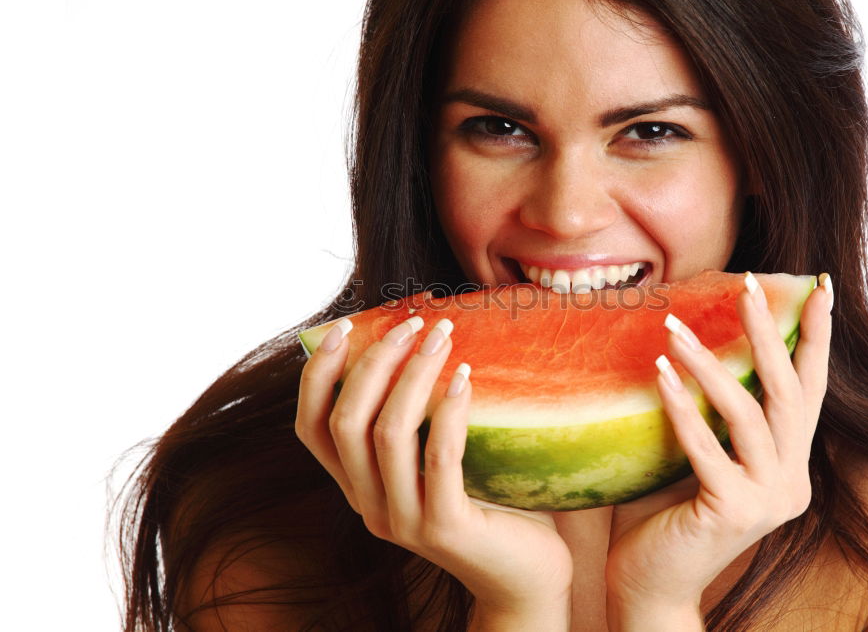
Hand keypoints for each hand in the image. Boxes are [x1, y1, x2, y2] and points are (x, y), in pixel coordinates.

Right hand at [295, 315, 572, 626]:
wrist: (523, 576)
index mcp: (358, 487)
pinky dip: (448, 411)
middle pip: (346, 422)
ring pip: (388, 434)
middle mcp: (369, 506)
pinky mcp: (445, 529)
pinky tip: (464, 377)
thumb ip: (418, 420)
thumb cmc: (487, 504)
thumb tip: (424, 339)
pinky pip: (439, 458)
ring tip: (442, 336)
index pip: (311, 428)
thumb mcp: (436, 459)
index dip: (315, 375)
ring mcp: (404, 521)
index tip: (339, 328)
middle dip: (373, 362)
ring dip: (413, 375)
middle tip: (412, 324)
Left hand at [604, 273, 833, 626]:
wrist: (651, 584)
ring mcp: (766, 501)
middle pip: (788, 393)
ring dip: (710, 364)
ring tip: (673, 326)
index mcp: (789, 466)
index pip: (809, 392)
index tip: (819, 287)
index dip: (816, 339)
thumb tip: (696, 341)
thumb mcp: (705, 457)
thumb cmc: (667, 514)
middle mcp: (790, 482)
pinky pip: (706, 448)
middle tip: (745, 284)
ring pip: (749, 415)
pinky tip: (660, 373)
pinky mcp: (731, 513)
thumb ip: (717, 418)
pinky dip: (683, 407)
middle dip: (769, 333)